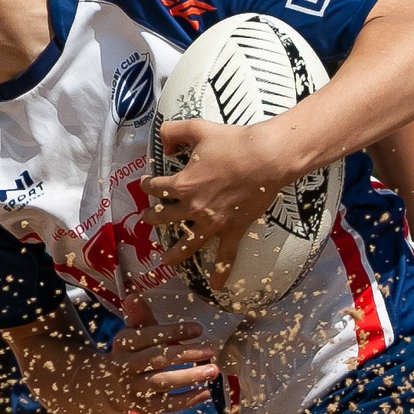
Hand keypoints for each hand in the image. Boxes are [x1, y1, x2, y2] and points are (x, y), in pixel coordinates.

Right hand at [102, 321, 218, 412]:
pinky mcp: (142, 407)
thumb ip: (141, 317)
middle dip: (186, 354)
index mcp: (123, 343)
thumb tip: (134, 294)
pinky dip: (187, 400)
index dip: (173, 332)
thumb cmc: (133, 353)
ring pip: (161, 383)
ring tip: (213, 371)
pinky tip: (206, 393)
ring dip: (189, 377)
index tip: (199, 329)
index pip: (147, 336)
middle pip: (157, 359)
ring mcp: (133, 388)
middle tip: (211, 350)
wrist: (109, 387)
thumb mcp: (135, 334)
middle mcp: (124, 366)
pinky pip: (166, 405)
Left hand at [148, 119, 289, 288]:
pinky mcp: (233, 229)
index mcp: (181, 184)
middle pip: (165, 215)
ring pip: (187, 242)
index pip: (156, 187)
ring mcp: (212, 222)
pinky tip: (215, 286)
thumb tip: (163, 144)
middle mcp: (192, 208)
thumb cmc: (233, 142)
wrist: (266, 158)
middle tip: (147, 219)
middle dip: (152, 217)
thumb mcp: (197, 127)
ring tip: (165, 260)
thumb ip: (173, 132)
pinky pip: (226, 255)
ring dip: (174, 252)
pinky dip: (221, 272)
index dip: (148, 184)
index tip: (147, 182)